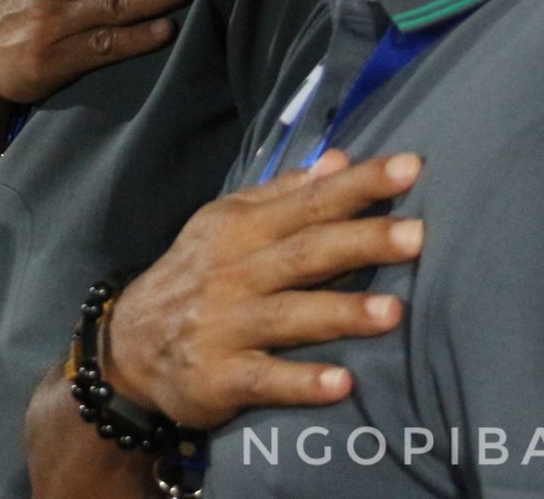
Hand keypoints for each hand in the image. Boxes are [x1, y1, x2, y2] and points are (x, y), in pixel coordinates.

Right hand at [102, 150, 424, 428]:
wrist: (126, 347)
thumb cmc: (194, 278)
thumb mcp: (225, 225)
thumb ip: (283, 195)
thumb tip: (338, 160)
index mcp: (239, 228)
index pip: (307, 202)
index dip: (357, 186)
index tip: (408, 167)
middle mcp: (232, 272)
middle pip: (304, 253)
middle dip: (360, 242)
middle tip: (417, 234)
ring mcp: (224, 325)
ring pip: (289, 315)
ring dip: (340, 312)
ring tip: (394, 312)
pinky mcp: (218, 376)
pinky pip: (264, 379)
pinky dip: (300, 382)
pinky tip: (341, 384)